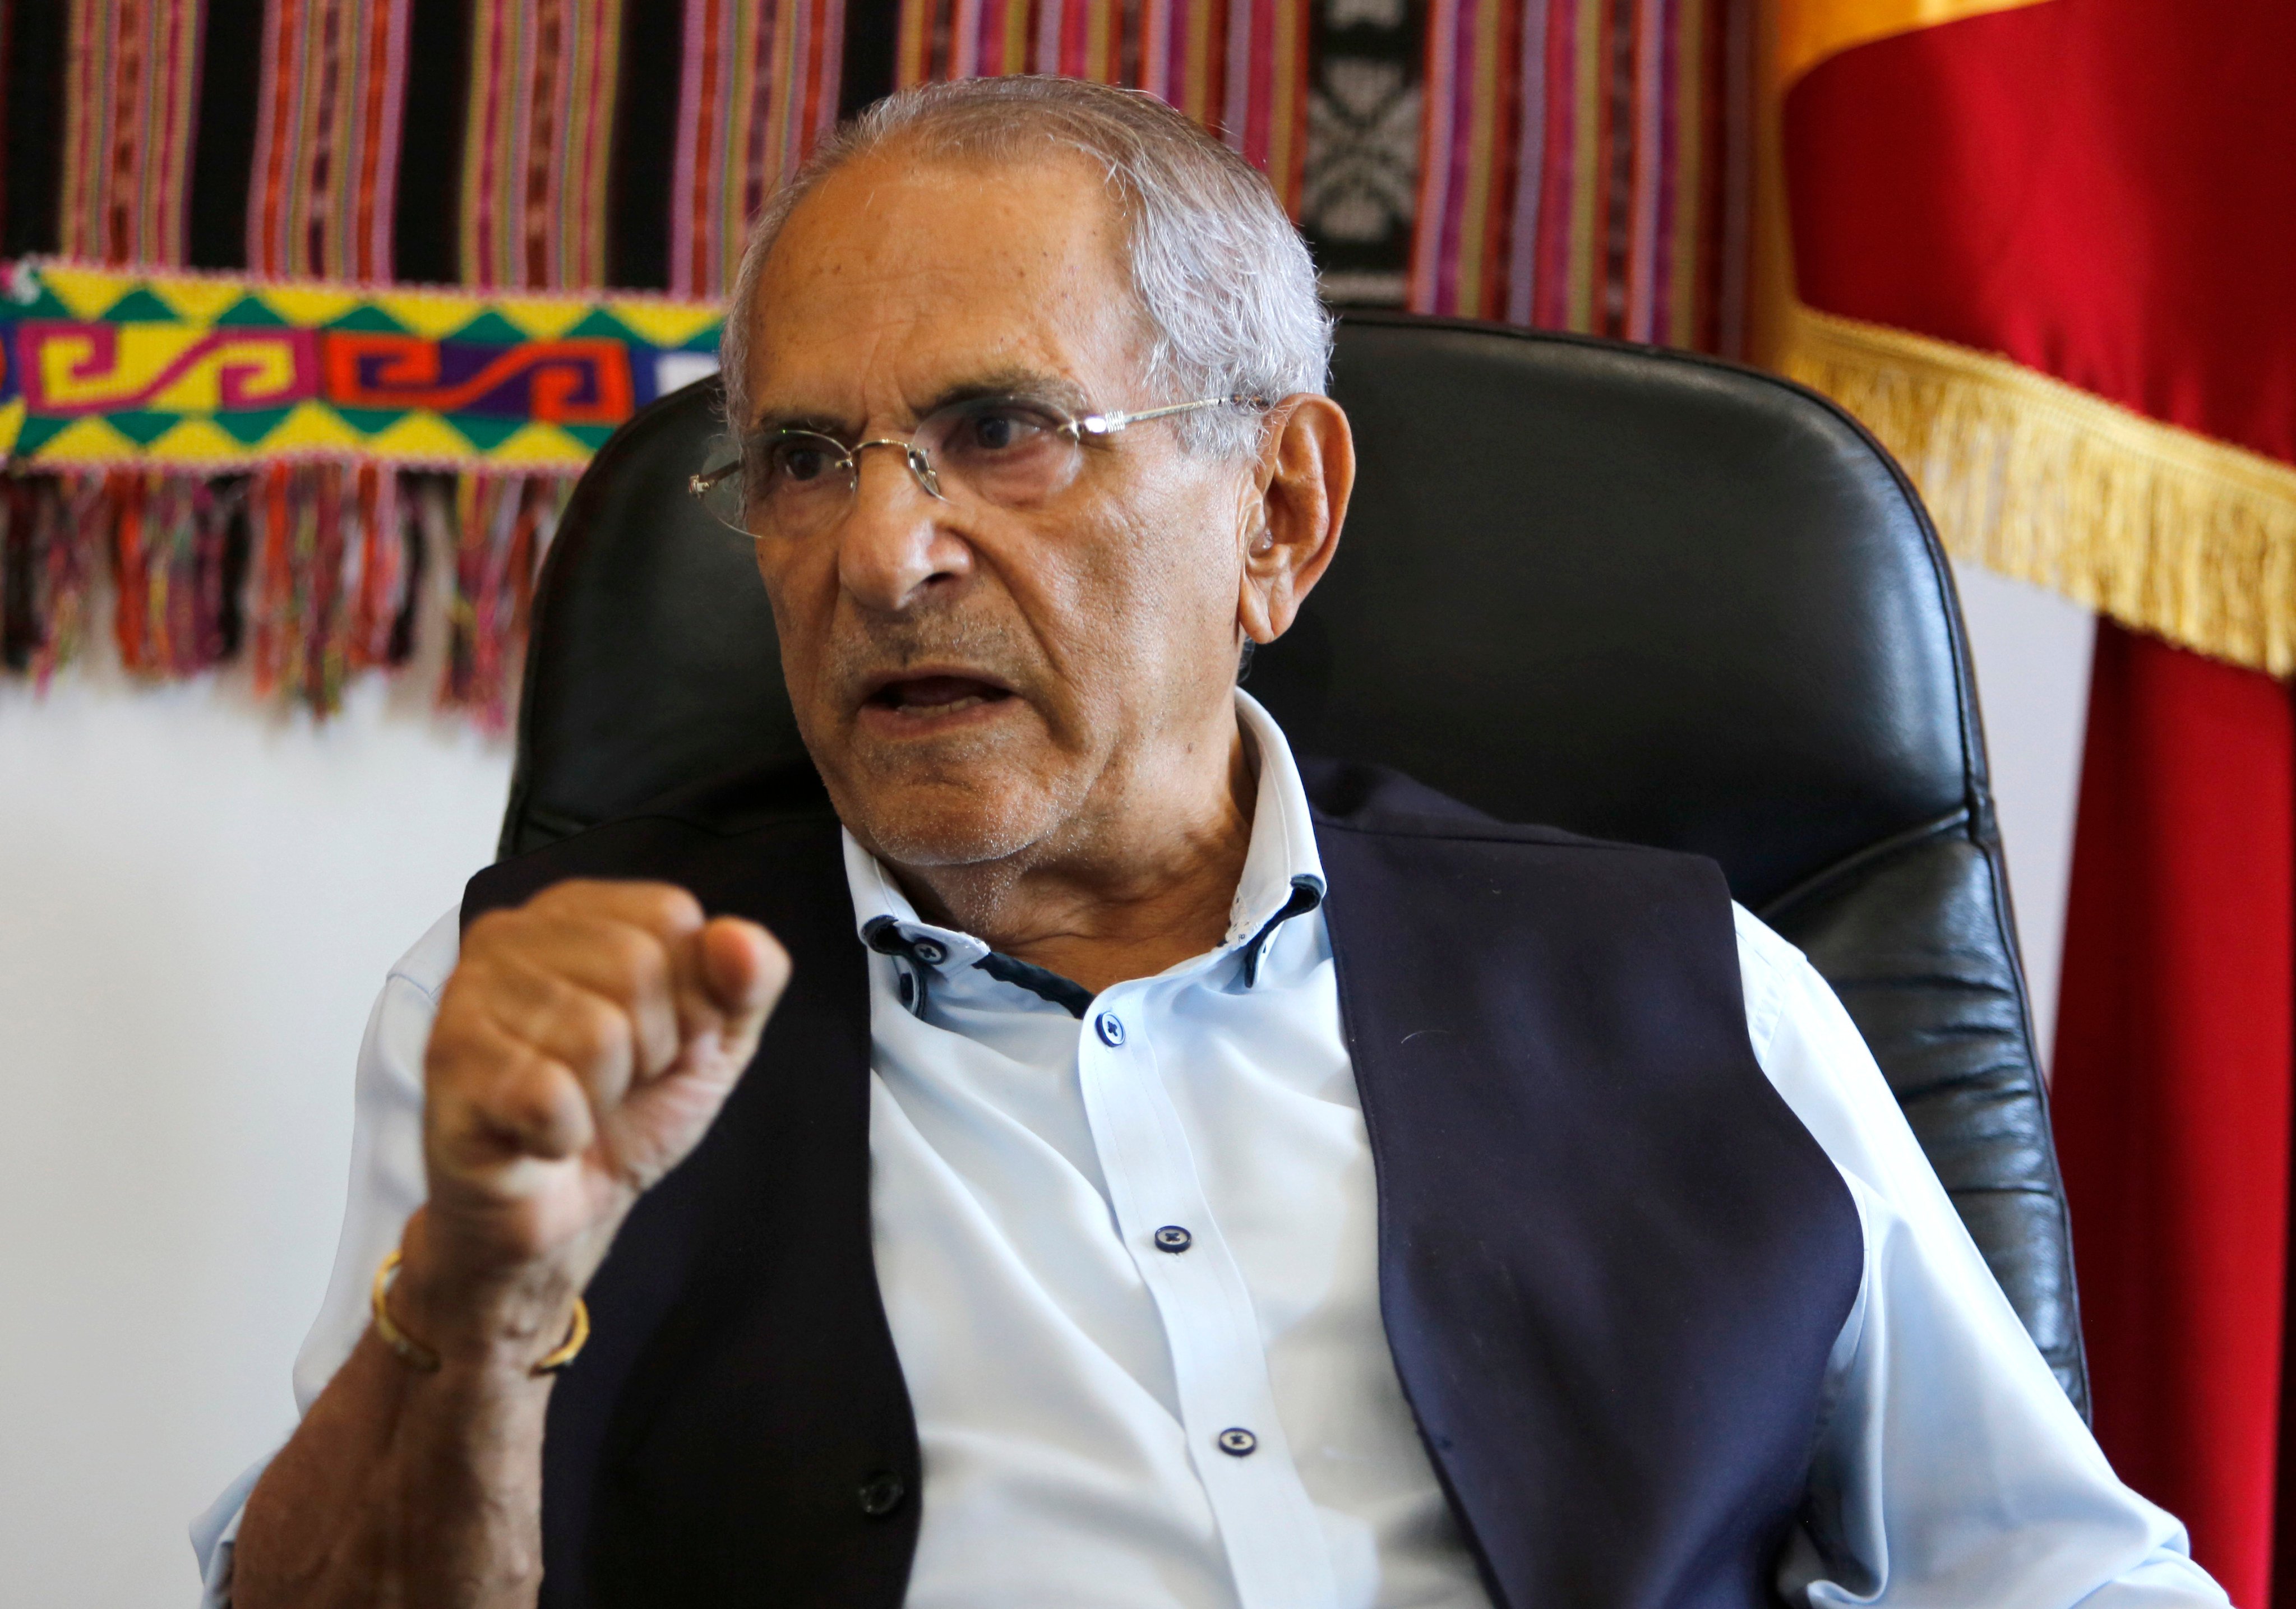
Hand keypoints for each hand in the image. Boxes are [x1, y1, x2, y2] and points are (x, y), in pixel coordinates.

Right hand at [404, 880, 789, 1360]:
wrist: (564, 1212)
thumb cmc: (628, 1115)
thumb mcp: (717, 1041)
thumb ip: (750, 981)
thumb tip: (740, 938)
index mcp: (576, 911)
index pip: (670, 916)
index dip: (689, 994)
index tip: (661, 1037)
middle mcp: (510, 935)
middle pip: (635, 967)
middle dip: (649, 1048)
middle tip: (612, 1081)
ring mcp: (466, 996)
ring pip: (596, 1035)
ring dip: (602, 1095)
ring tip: (572, 1104)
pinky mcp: (445, 1066)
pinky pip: (548, 1095)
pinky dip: (562, 1134)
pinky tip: (536, 1135)